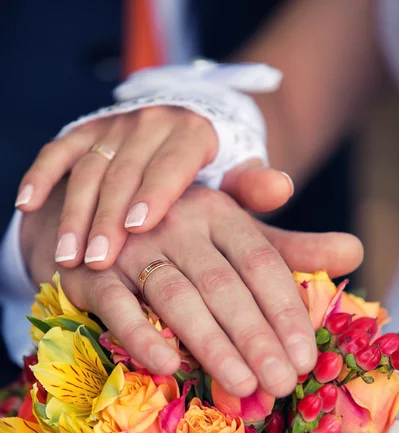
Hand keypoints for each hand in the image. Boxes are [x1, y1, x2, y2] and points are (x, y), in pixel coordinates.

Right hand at [16, 109, 292, 269]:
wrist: (167, 146)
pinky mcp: (85, 136)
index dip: (160, 190)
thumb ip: (260, 200)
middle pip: (130, 169)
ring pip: (92, 167)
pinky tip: (27, 203)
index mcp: (195, 133)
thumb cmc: (204, 186)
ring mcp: (115, 130)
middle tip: (102, 259)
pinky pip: (58, 152)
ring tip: (71, 256)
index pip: (179, 158)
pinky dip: (41, 175)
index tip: (143, 226)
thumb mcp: (237, 191)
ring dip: (79, 212)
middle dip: (112, 216)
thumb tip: (289, 196)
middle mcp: (153, 124)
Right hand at [22, 182, 362, 397]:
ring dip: (210, 343)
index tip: (306, 358)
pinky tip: (167, 366)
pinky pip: (117, 303)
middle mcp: (179, 222)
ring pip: (177, 295)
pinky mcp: (93, 270)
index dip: (286, 312)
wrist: (101, 220)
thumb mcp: (234, 237)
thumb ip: (289, 247)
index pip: (262, 263)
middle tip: (281, 384)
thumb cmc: (180, 239)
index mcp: (220, 213)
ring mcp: (133, 244)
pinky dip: (140, 333)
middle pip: (225, 284)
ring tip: (241, 387)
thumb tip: (356, 250)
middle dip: (256, 338)